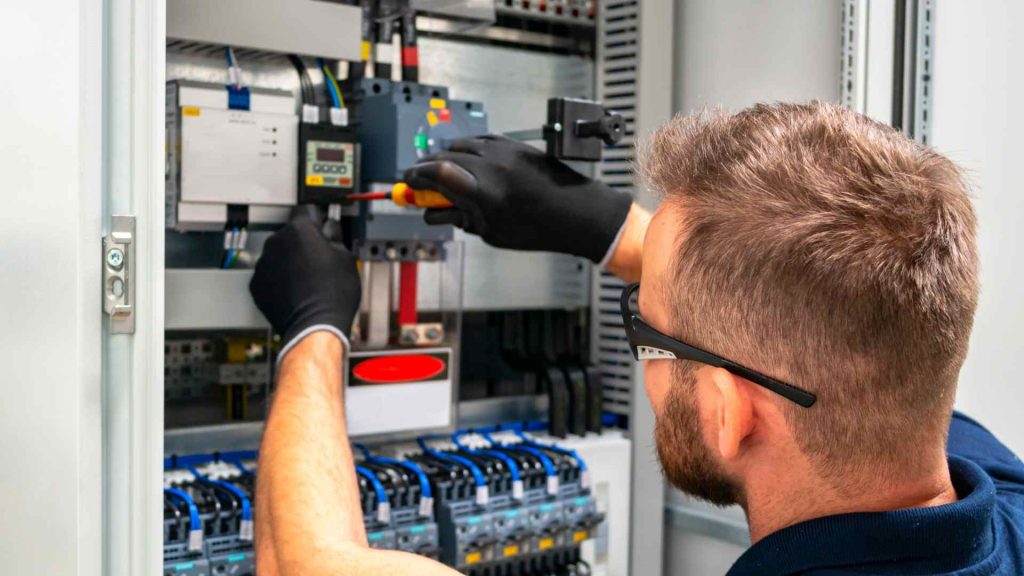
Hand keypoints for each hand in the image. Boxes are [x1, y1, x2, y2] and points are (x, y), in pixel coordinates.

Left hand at [250, 205, 360, 357]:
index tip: (323, 225)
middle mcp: (277, 242)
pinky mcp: (257, 284)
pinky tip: (296, 289)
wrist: (315, 326)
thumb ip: (335, 236)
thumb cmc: (332, 295)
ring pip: (278, 254)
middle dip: (303, 242)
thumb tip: (330, 229)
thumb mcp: (346, 257)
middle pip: (291, 233)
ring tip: (308, 278)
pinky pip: (269, 274)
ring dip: (290, 260)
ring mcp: (264, 263)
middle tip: (320, 259)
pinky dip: (279, 279)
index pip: (307, 209)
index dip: (318, 218)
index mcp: (300, 230)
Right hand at [403, 135, 633, 262]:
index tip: (408, 184)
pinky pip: (480, 140)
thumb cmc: (539, 230)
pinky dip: (466, 149)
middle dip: (426, 169)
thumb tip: (436, 211)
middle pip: (444, 157)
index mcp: (485, 194)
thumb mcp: (493, 233)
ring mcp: (504, 152)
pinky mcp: (515, 145)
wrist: (577, 212)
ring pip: (460, 145)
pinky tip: (464, 159)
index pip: (436, 174)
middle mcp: (492, 167)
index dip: (415, 178)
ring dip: (444, 156)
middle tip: (417, 180)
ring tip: (439, 171)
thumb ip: (461, 218)